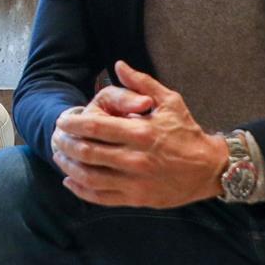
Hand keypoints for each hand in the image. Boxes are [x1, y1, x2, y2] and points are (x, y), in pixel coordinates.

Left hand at [51, 61, 227, 208]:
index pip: (95, 127)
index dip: (72, 123)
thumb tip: (118, 65)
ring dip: (68, 167)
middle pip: (87, 152)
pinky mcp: (136, 199)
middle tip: (55, 138)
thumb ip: (141, 83)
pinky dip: (81, 190)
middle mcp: (135, 159)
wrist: (209, 168)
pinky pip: (101, 197)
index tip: (62, 120)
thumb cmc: (187, 131)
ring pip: (90, 177)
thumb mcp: (170, 101)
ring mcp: (135, 182)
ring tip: (59, 157)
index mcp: (141, 132)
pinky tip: (70, 181)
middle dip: (65, 144)